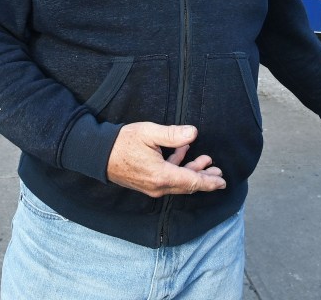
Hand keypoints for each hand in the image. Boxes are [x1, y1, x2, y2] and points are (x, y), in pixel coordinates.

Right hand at [106, 122, 226, 196]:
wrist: (98, 154)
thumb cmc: (122, 142)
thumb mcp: (149, 132)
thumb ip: (172, 134)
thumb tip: (194, 133)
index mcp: (161, 175)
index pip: (192, 182)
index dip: (209, 182)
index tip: (223, 182)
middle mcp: (158, 186)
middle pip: (187, 185)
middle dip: (205, 179)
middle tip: (218, 172)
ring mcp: (151, 187)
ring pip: (178, 183)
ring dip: (192, 172)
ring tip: (205, 161)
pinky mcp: (145, 183)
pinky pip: (167, 179)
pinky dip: (178, 168)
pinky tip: (181, 153)